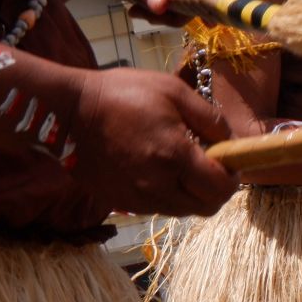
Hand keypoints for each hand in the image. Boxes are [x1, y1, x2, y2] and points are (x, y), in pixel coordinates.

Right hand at [70, 68, 238, 215]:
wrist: (68, 112)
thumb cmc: (122, 94)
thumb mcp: (173, 91)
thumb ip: (209, 118)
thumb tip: (231, 140)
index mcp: (175, 157)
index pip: (221, 189)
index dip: (233, 176)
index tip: (228, 158)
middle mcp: (158, 186)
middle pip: (206, 207)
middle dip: (216, 188)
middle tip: (209, 162)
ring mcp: (138, 199)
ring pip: (183, 210)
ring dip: (192, 192)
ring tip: (180, 162)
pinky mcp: (121, 202)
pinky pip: (158, 207)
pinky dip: (168, 193)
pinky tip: (157, 167)